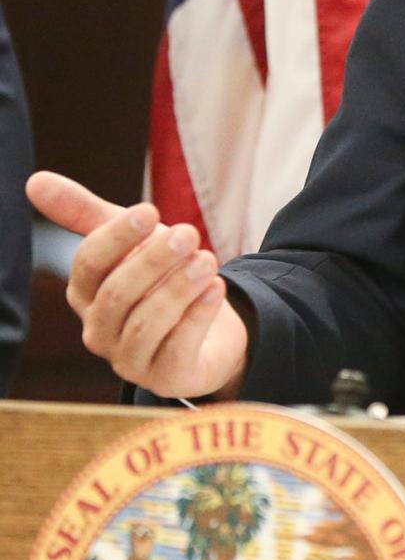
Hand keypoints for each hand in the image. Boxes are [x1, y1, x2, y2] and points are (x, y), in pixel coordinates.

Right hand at [26, 171, 248, 400]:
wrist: (212, 329)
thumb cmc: (161, 279)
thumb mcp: (132, 241)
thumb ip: (85, 214)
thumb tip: (35, 180)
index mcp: (85, 295)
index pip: (88, 265)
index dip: (116, 237)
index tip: (149, 210)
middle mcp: (99, 330)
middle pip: (117, 294)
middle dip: (153, 261)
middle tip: (187, 232)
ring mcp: (129, 359)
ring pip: (145, 323)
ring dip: (177, 288)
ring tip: (207, 259)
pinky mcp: (166, 378)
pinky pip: (177, 349)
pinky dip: (197, 315)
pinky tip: (216, 288)